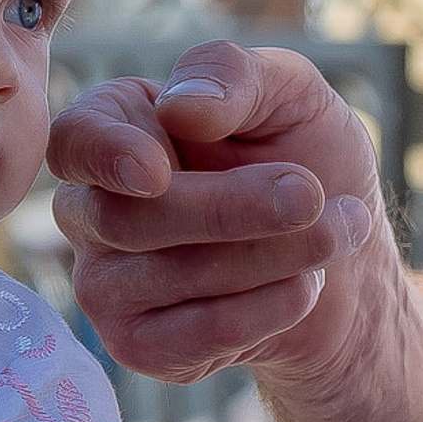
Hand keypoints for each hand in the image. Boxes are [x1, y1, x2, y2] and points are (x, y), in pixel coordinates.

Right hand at [47, 39, 383, 386]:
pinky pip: (201, 332)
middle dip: (230, 208)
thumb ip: (234, 75)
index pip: (75, 142)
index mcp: (111, 130)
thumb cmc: (307, 161)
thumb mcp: (290, 95)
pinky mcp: (141, 346)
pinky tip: (306, 283)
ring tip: (339, 228)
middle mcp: (90, 211)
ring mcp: (106, 285)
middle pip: (126, 219)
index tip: (156, 170)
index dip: (105, 156)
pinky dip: (272, 306)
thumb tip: (179, 110)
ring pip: (174, 275)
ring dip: (276, 252)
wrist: (347, 265)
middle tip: (312, 194)